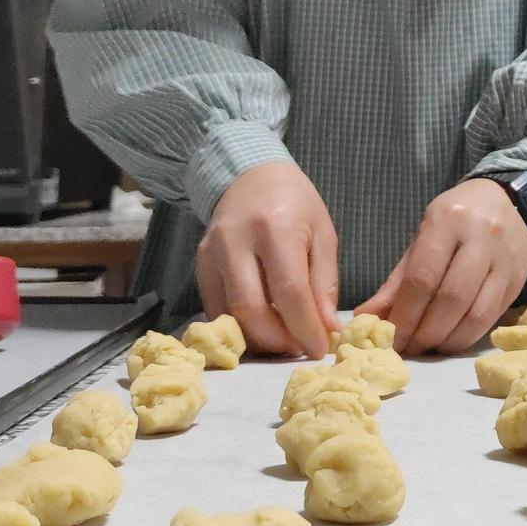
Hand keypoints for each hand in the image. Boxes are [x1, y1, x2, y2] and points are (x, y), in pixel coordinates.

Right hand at [196, 161, 340, 358]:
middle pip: (251, 309)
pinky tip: (260, 328)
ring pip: (228, 314)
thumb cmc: (295, 203)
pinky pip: (215, 308)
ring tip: (283, 342)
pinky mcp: (199, 263)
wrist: (251, 175)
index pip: (289, 293)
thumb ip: (325, 284)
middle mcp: (237, 241)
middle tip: (299, 348)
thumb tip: (327, 330)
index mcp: (276, 229)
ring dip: (257, 339)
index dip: (305, 328)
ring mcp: (212, 253)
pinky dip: (238, 326)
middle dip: (278, 340)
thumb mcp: (323, 235)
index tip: (320, 350)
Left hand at [358, 179, 526, 354]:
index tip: (392, 339)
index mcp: (448, 221)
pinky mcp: (518, 280)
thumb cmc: (454, 222)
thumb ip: (396, 282)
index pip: (423, 277)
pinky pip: (491, 317)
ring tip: (429, 348)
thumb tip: (366, 318)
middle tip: (409, 348)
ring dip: (448, 340)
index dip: (405, 315)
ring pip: (476, 314)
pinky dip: (467, 336)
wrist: (505, 202)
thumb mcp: (422, 240)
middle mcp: (481, 238)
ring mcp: (504, 260)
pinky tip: (451, 340)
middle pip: (451, 298)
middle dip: (426, 332)